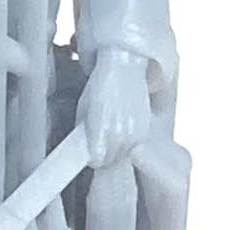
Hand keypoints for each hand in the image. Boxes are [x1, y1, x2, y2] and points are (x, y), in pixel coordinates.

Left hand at [77, 48, 152, 166]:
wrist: (125, 68)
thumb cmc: (101, 86)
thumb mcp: (83, 109)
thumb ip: (83, 131)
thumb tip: (83, 148)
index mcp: (102, 128)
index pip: (97, 160)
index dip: (92, 158)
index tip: (90, 153)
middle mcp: (121, 133)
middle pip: (111, 161)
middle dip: (104, 155)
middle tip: (99, 144)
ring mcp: (136, 132)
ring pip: (123, 156)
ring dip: (116, 150)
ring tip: (111, 135)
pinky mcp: (146, 130)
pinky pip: (134, 146)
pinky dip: (128, 143)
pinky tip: (123, 130)